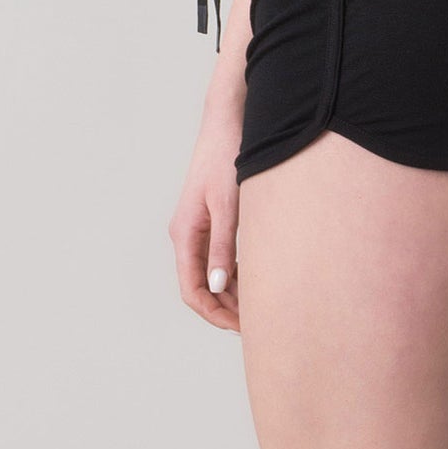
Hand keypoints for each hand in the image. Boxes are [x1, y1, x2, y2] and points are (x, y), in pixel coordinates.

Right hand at [168, 96, 242, 330]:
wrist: (229, 121)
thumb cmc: (227, 157)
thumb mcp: (229, 205)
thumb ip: (222, 246)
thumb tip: (217, 287)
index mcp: (185, 233)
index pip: (192, 290)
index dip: (214, 313)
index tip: (242, 327)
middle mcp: (187, 235)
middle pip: (200, 287)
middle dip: (225, 309)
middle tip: (259, 323)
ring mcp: (199, 229)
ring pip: (211, 275)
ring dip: (232, 294)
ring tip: (262, 306)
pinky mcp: (212, 221)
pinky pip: (219, 259)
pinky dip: (235, 274)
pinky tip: (258, 281)